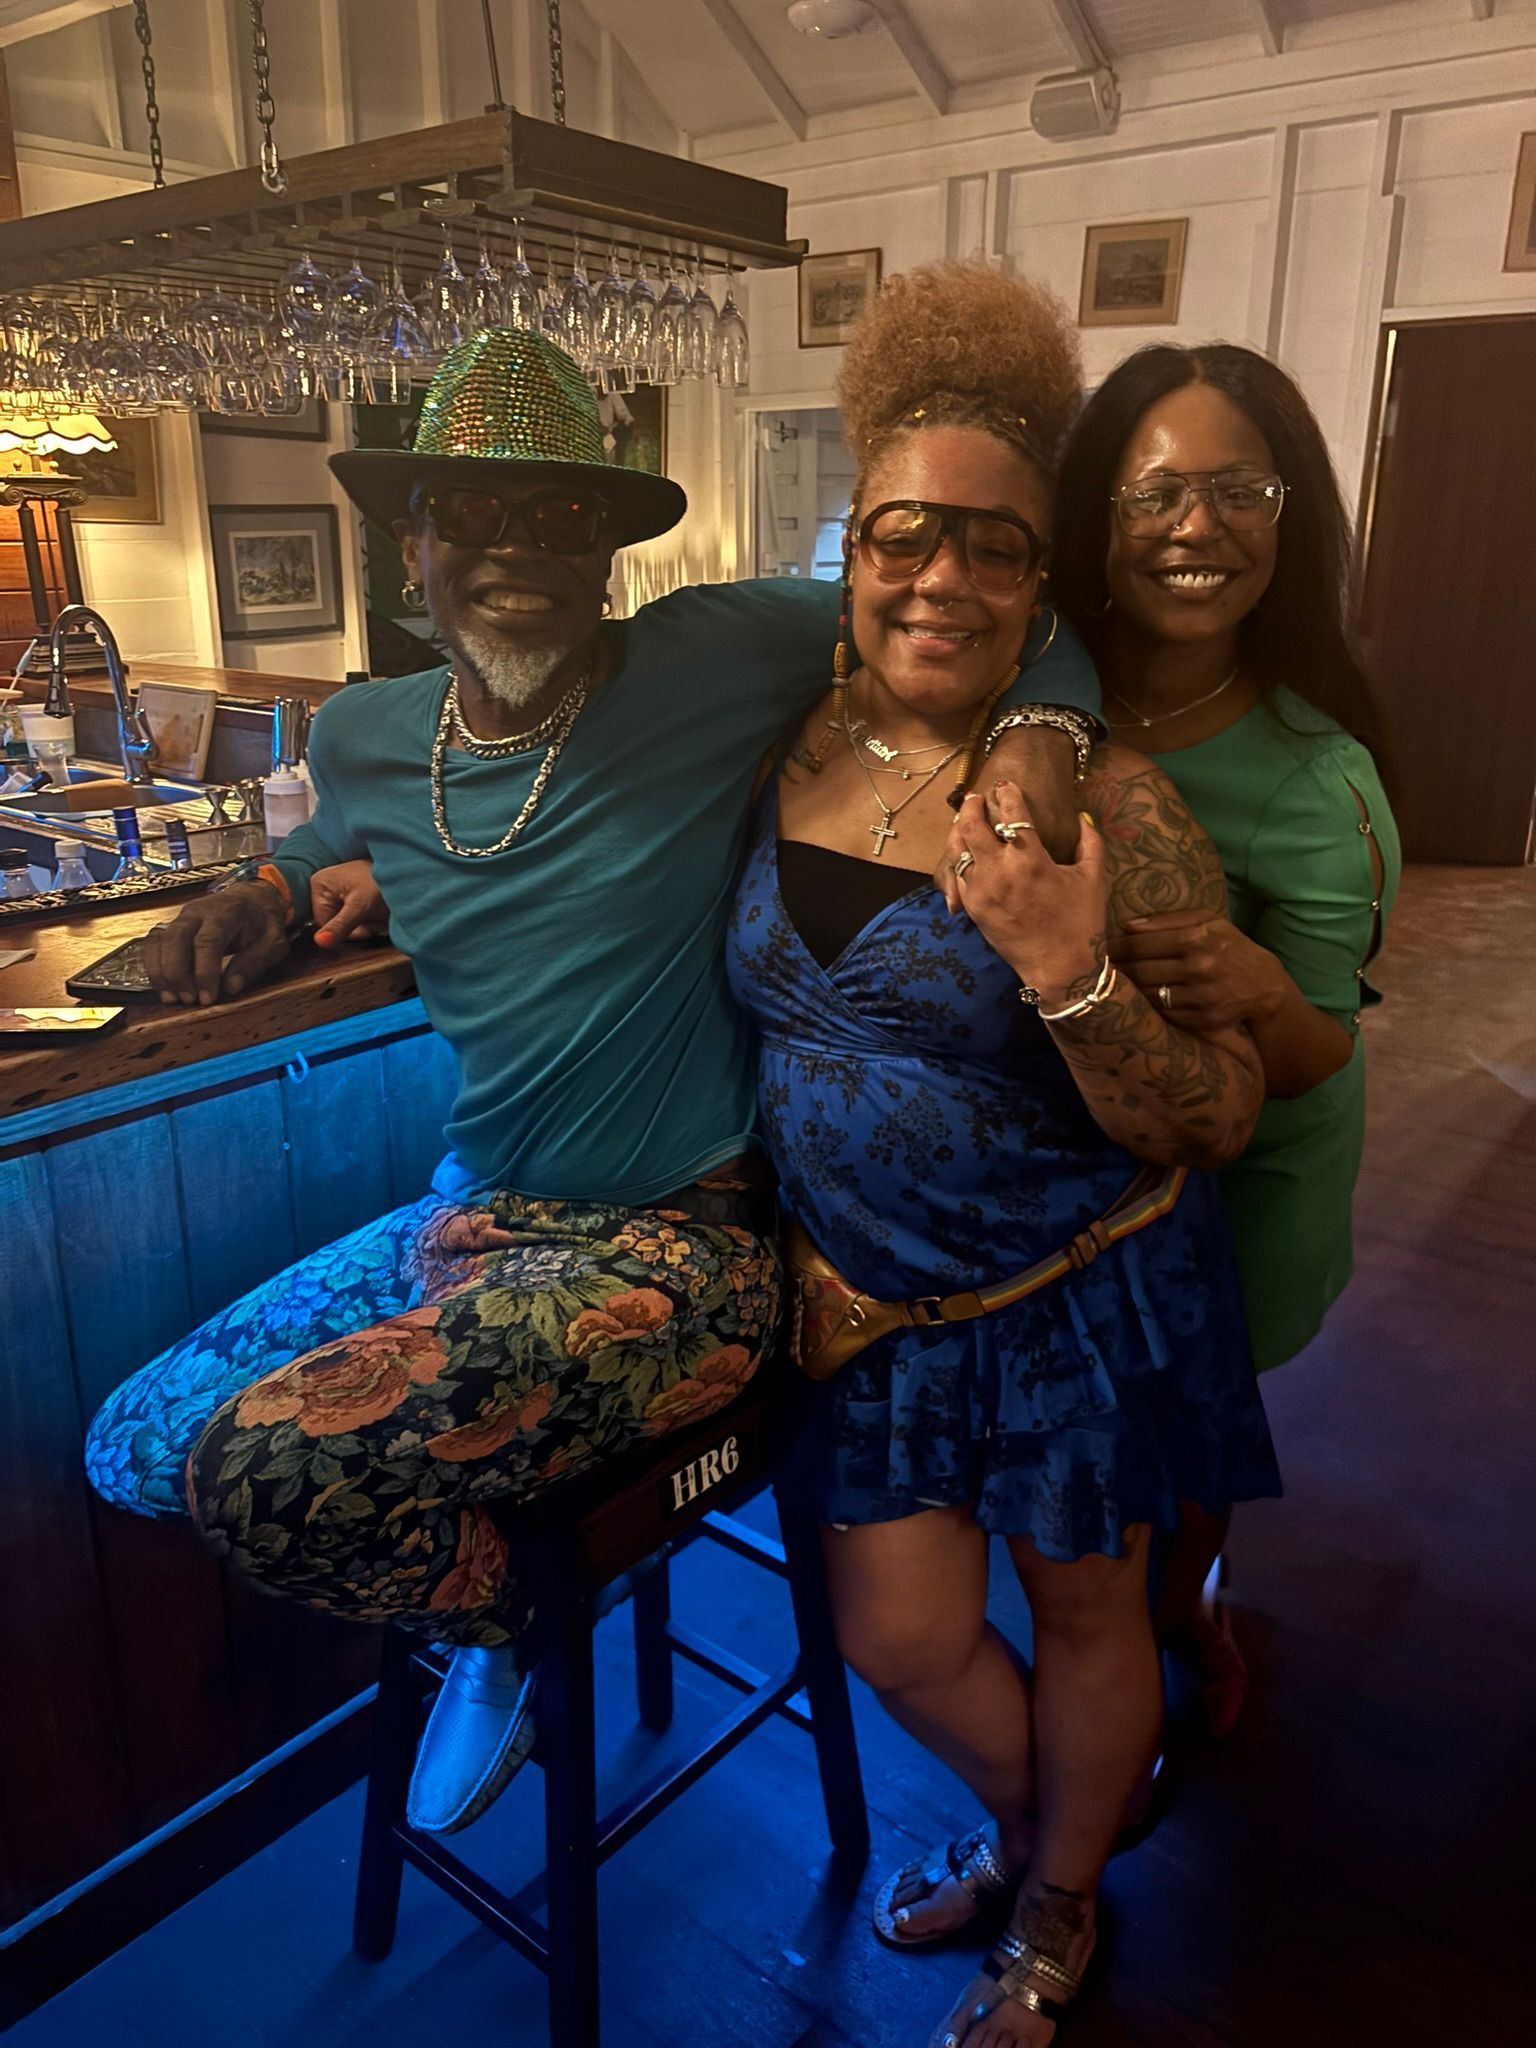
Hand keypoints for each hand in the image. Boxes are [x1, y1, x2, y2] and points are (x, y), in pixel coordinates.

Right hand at [141, 881, 289, 1006]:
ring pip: (159, 941)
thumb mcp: (273, 942)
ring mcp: (180, 918)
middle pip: (175, 939)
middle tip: (188, 1000)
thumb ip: (255, 962)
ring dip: (161, 972)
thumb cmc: (263, 922)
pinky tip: (164, 988)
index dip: (204, 971)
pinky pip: (152, 944)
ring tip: (173, 998)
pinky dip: (153, 967)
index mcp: (227, 912)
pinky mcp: (171, 926)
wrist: (250, 899)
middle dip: (177, 973)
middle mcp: (197, 912)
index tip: (207, 998)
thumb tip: (231, 987)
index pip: (207, 941)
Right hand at [311, 860, 388, 947]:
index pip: (323, 923)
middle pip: (333, 922)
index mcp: (319, 884)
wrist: (407, 876)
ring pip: (344, 921)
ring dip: (363, 924)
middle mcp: (324, 885)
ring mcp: (336, 888)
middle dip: (356, 927)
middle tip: (375, 919)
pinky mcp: (348, 893)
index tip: (366, 929)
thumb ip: (340, 925)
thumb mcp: (360, 908)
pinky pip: (352, 915)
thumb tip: (319, 941)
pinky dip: (366, 918)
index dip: (345, 931)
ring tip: (378, 913)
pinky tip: (376, 911)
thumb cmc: (383, 885)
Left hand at [944, 781, 1107, 1004]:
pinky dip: (957, 860)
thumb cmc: (1081, 922)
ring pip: (957, 850)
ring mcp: (981, 891)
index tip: (1006, 785)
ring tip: (964, 820)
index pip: (1013, 814)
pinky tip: (964, 852)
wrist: (1060, 968)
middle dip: (972, 806)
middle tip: (976, 798)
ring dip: (958, 830)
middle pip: (972, 826)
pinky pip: (956, 876)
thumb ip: (1091, 842)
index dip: (1008, 795)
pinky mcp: (973, 908)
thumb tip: (1082, 816)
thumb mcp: (1093, 878)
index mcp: (1031, 860)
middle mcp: (1000, 872)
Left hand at [1117, 911, 1285, 1031]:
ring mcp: (1202, 997)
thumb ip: (1167, 920)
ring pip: (1148, 995)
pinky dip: (1150, 1008)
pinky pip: (1164, 1015)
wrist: (1264, 984)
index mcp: (1196, 938)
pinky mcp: (1203, 1020)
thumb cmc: (1229, 946)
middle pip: (1140, 971)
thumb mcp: (1207, 921)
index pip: (1140, 944)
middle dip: (1117, 970)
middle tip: (1101, 969)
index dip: (1115, 948)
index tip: (1100, 949)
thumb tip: (1127, 925)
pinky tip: (1140, 1001)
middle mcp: (1199, 968)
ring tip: (1116, 984)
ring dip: (1130, 991)